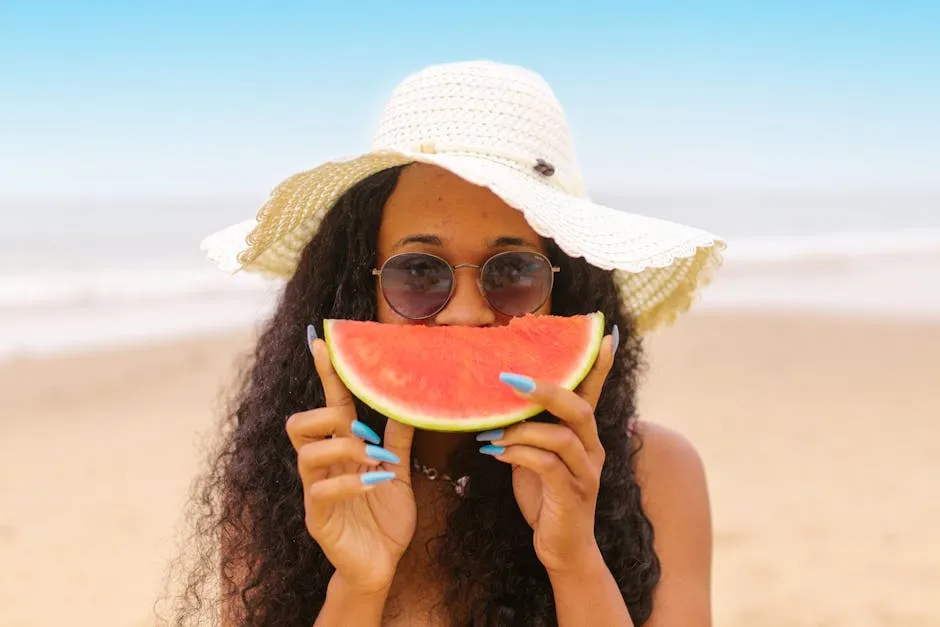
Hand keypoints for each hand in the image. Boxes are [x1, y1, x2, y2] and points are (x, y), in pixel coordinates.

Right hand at [286, 333, 415, 594]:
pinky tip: (376, 483)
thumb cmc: (384, 518)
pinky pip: (322, 491)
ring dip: (345, 449)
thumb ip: (398, 441)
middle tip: (363, 432)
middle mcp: (322, 467)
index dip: (327, 375)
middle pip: (298, 424)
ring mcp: (316, 492)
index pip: (331, 406)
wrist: (380, 565)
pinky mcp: (318, 519)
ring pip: (307, 454)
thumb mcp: (399, 473)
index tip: (322, 343)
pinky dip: (352, 482)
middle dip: (328, 418)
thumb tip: (409, 403)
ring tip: (375, 461)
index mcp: (341, 451)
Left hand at [476, 326, 617, 573]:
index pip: (593, 392)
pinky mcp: (573, 494)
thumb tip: (498, 402)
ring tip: (492, 432)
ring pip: (561, 437)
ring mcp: (586, 472)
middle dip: (546, 390)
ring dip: (522, 430)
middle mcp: (592, 448)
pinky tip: (496, 454)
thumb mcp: (536, 456)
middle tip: (510, 380)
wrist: (563, 548)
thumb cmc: (547, 497)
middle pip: (579, 408)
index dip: (599, 363)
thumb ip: (529, 430)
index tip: (604, 332)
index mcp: (584, 435)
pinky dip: (519, 455)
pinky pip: (547, 465)